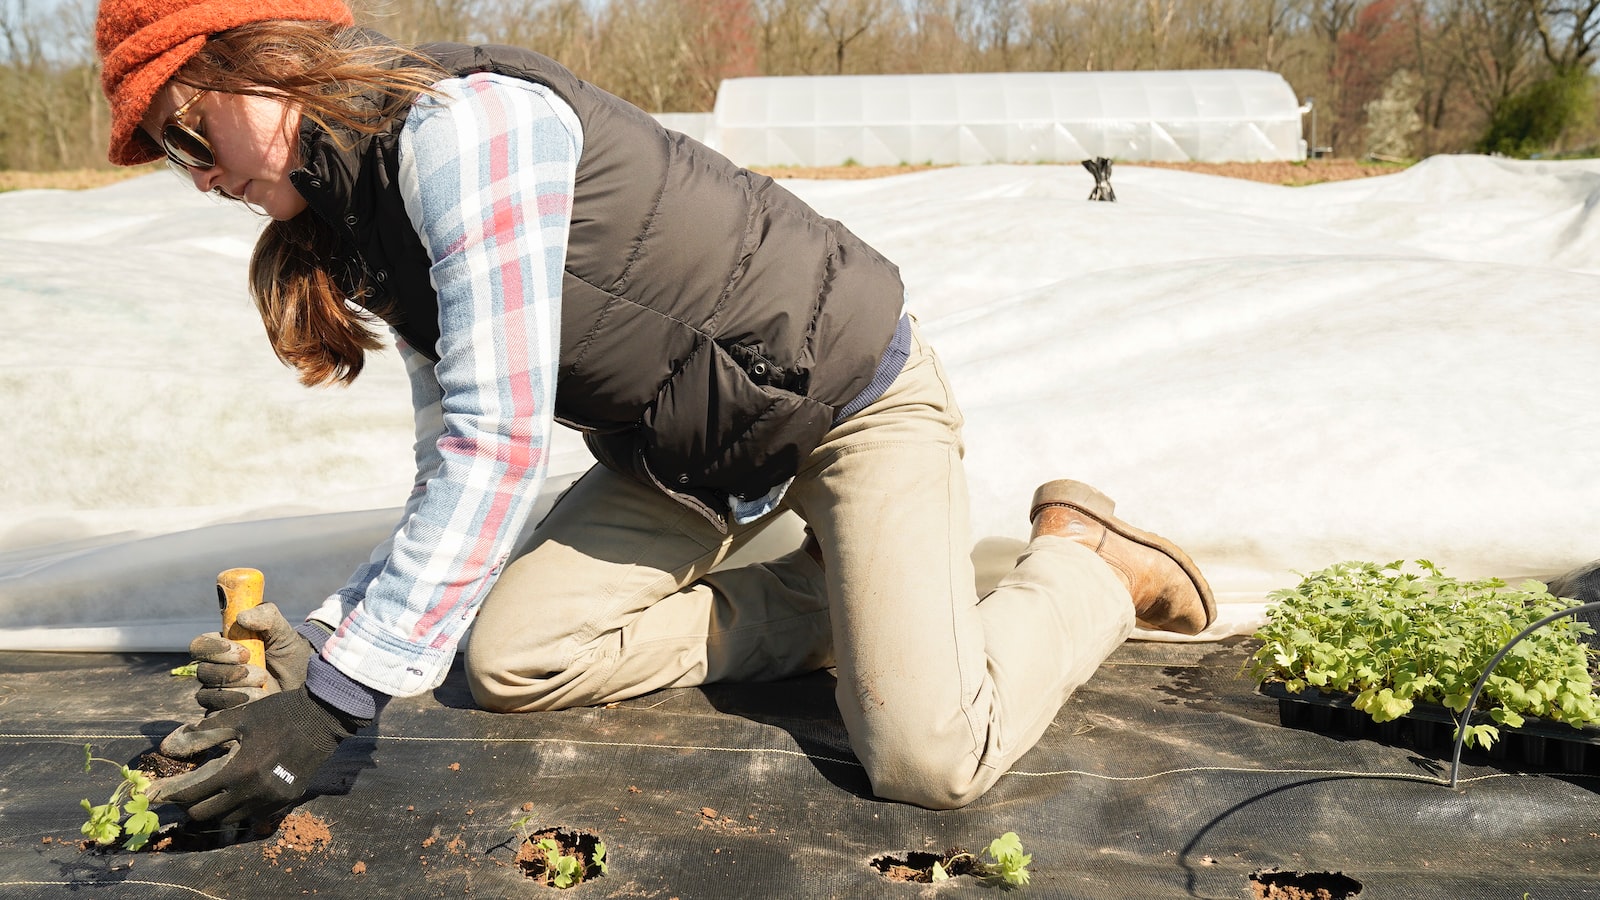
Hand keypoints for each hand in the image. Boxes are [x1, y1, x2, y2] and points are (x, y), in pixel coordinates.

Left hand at [149, 686, 365, 823]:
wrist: (323, 719)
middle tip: (184, 791)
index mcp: (238, 770)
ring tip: (209, 792)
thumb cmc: (278, 713)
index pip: (191, 793)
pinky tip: (237, 791)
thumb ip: (202, 734)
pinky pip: (251, 814)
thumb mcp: (239, 717)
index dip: (170, 793)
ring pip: (227, 818)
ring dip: (213, 808)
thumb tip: (168, 747)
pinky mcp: (285, 800)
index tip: (156, 792)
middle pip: (205, 813)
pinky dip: (238, 807)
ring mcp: (270, 800)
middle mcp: (253, 791)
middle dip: (189, 804)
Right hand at [188, 603, 313, 711]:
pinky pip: (215, 714)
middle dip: (231, 673)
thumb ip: (266, 616)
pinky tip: (259, 700)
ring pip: (208, 694)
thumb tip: (242, 617)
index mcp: (222, 646)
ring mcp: (217, 693)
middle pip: (203, 672)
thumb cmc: (290, 656)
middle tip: (260, 673)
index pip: (199, 645)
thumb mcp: (283, 632)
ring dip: (237, 690)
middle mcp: (215, 669)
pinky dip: (237, 706)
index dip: (214, 649)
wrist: (303, 686)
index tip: (243, 652)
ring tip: (263, 685)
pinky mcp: (223, 714)